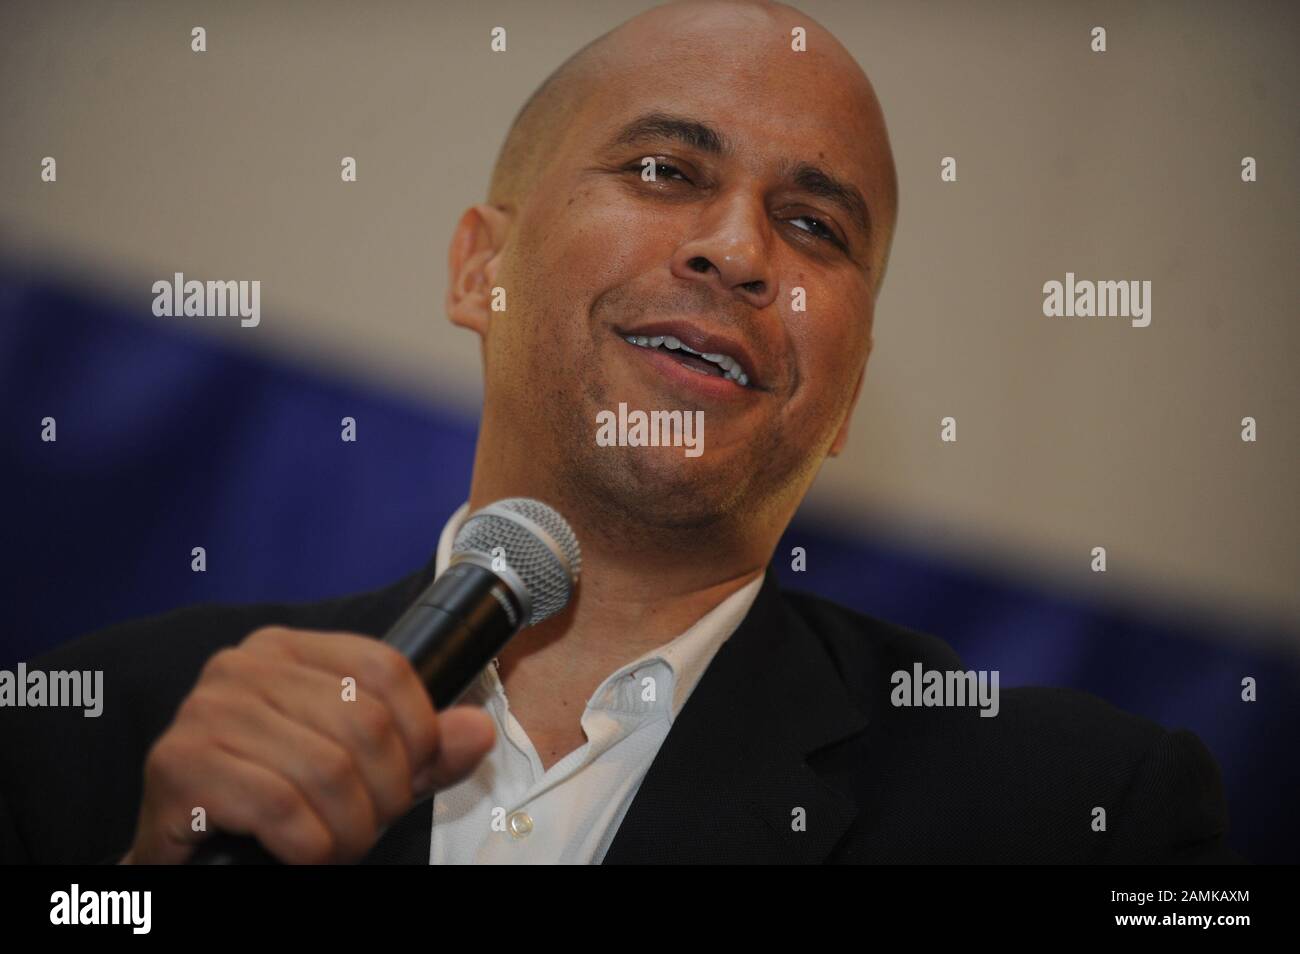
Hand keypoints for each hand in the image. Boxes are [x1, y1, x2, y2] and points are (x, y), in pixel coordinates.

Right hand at [121, 626, 494, 863]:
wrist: (185, 851)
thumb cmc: (275, 802)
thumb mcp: (362, 769)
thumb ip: (422, 749)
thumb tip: (477, 731)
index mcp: (288, 648)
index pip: (387, 669)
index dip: (419, 734)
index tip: (411, 777)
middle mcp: (242, 665)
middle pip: (364, 724)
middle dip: (384, 794)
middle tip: (367, 827)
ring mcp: (205, 709)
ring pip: (327, 770)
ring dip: (347, 830)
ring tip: (334, 846)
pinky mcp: (179, 763)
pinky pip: (281, 808)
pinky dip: (308, 847)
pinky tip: (298, 854)